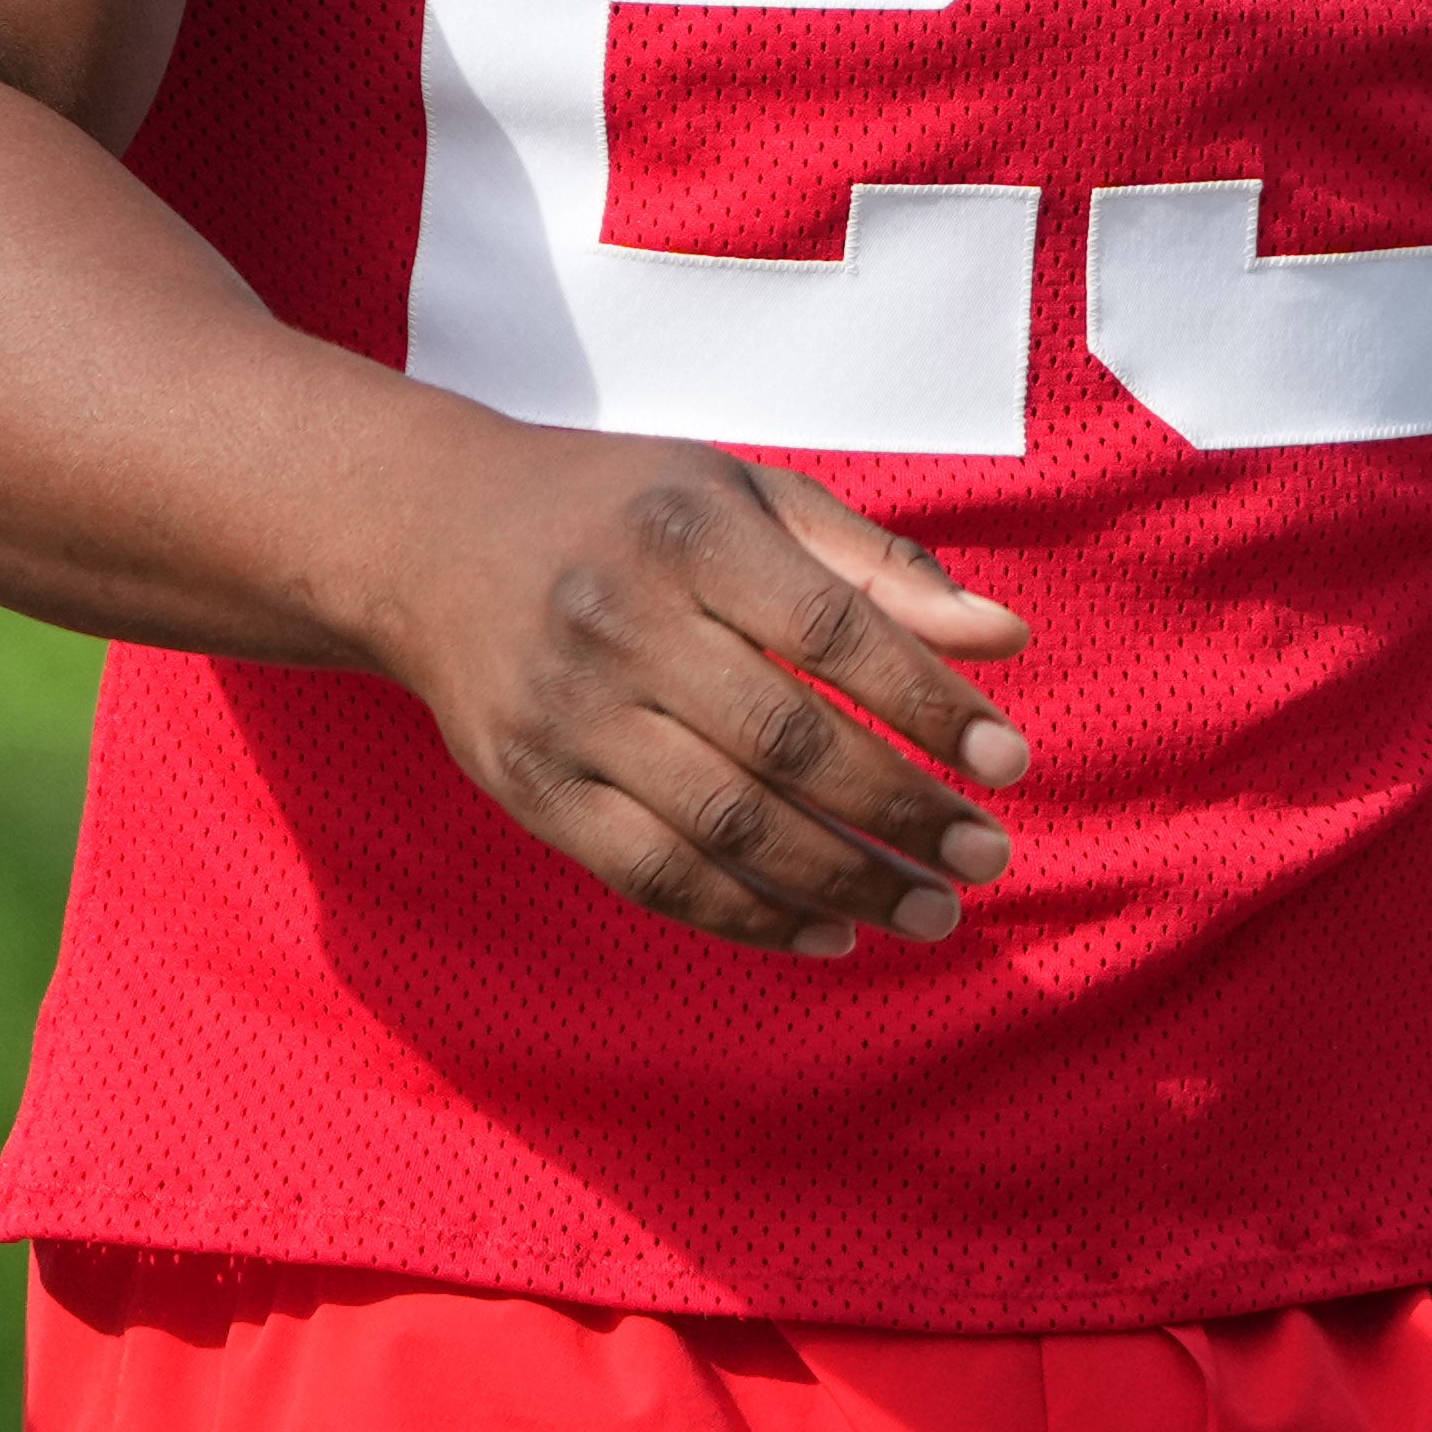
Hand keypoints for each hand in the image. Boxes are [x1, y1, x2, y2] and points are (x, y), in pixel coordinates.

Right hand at [363, 423, 1029, 954]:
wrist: (423, 538)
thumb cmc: (619, 513)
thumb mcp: (743, 497)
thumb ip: (875, 565)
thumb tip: (1006, 637)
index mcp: (685, 534)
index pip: (831, 632)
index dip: (928, 704)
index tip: (1008, 764)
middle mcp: (619, 622)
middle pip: (787, 743)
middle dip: (902, 812)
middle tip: (986, 858)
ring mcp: (566, 713)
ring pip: (727, 826)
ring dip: (844, 883)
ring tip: (930, 912)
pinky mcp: (530, 787)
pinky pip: (653, 876)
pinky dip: (750, 918)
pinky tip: (828, 934)